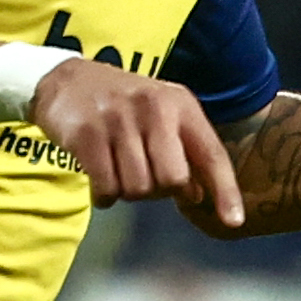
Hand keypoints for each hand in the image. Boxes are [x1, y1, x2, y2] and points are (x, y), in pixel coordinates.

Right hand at [30, 61, 244, 229]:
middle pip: (172, 179)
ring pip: (138, 188)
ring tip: (119, 174)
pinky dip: (105, 196)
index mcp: (180, 105)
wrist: (68, 79)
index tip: (233, 221)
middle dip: (160, 191)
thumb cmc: (124, 105)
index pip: (210, 153)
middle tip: (146, 179)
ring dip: (129, 193)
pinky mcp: (86, 134)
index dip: (225, 190)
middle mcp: (153, 108)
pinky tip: (101, 183)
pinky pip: (107, 187)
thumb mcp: (162, 116)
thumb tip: (197, 196)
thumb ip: (184, 152)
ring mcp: (118, 119)